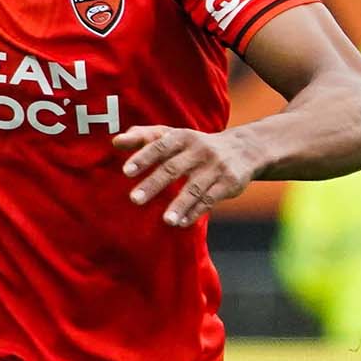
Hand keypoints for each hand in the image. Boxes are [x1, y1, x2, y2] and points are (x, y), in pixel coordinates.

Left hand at [115, 127, 266, 228]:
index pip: (159, 146)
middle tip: (134, 199)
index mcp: (182, 137)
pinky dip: (196, 212)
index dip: (143, 157)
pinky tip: (182, 223)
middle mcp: (199, 150)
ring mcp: (216, 167)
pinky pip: (211, 199)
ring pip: (195, 187)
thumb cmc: (196, 145)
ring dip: (180, 204)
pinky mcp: (229, 183)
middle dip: (153, 184)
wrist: (244, 150)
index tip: (126, 171)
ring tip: (165, 220)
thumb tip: (115, 141)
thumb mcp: (174, 136)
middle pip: (173, 168)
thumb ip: (145, 137)